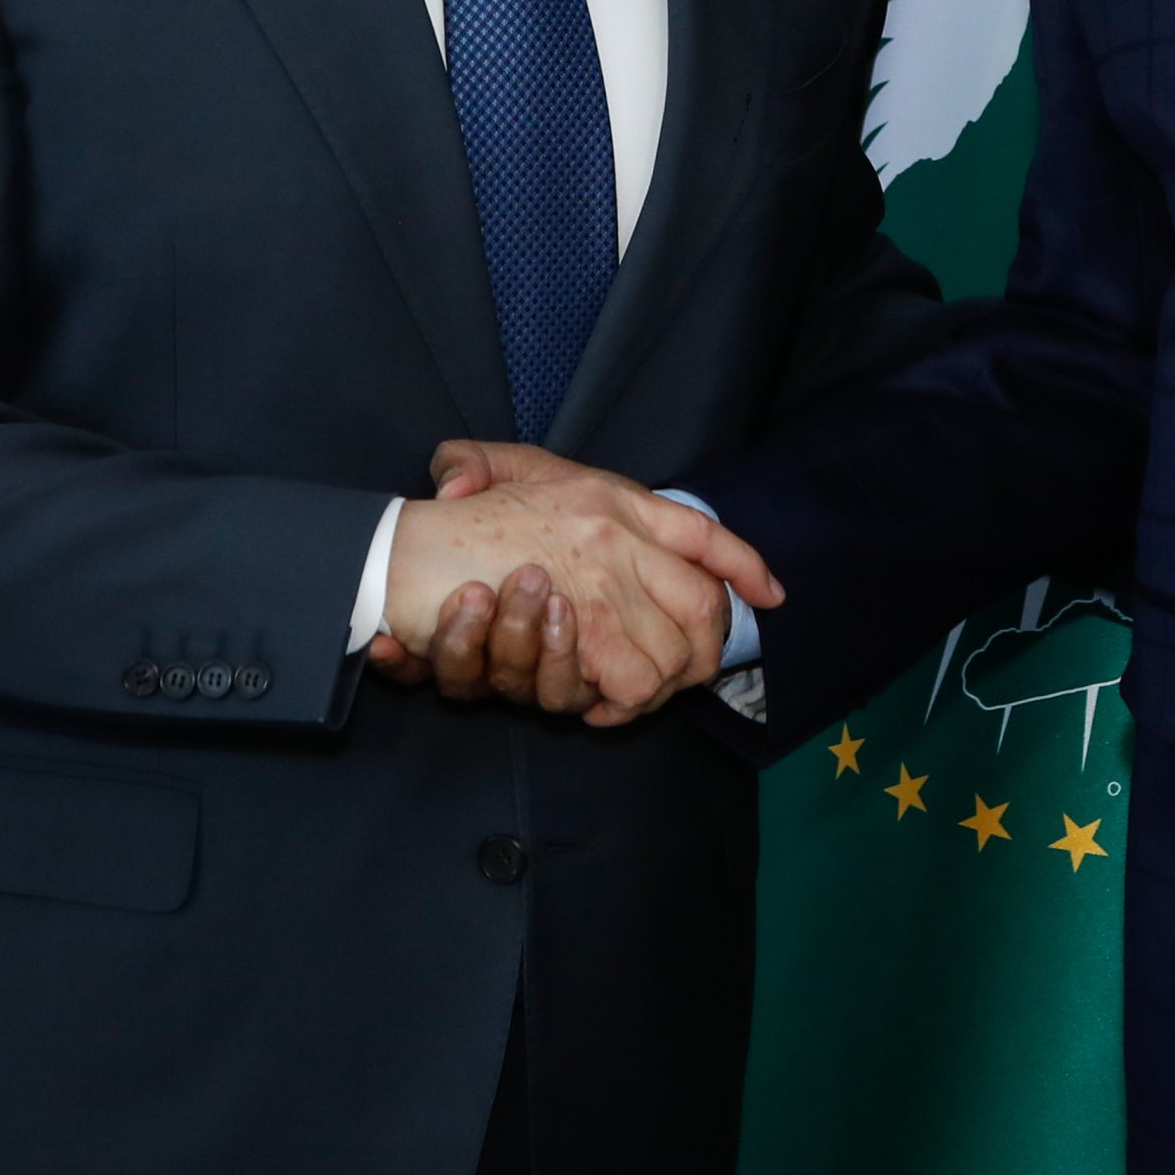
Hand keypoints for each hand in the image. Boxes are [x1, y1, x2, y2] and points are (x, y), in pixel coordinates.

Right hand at [373, 459, 780, 725]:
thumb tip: (465, 482)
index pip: (702, 530)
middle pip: (704, 607)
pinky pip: (631, 681)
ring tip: (620, 695)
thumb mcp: (490, 472)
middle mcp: (618, 535)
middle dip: (702, 656)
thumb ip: (486, 467)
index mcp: (609, 497)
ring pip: (670, 652)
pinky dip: (622, 704)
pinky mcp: (584, 636)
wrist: (400, 557)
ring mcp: (605, 585)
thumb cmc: (449, 522)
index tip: (773, 593)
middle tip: (679, 679)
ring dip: (653, 687)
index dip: (743, 564)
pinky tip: (598, 707)